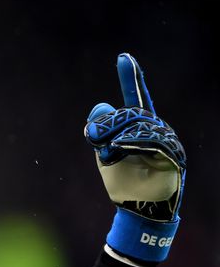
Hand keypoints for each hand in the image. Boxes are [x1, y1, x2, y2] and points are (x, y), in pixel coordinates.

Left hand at [84, 53, 185, 261]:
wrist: (136, 209)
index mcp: (139, 125)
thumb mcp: (104, 151)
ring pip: (139, 125)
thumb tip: (100, 106)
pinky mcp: (174, 155)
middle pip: (130, 112)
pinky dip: (133, 142)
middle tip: (92, 138)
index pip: (136, 97)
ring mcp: (168, 140)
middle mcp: (157, 128)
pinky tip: (121, 148)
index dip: (130, 78)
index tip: (123, 57)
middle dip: (107, 124)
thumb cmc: (122, 180)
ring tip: (109, 152)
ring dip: (117, 137)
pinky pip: (152, 140)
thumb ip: (100, 128)